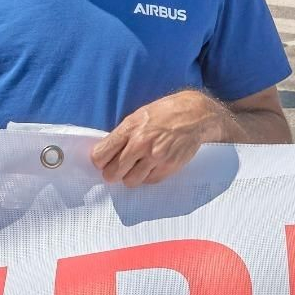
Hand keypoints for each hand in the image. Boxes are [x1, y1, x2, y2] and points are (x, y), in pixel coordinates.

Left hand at [90, 90, 227, 186]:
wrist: (195, 114)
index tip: (103, 161)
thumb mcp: (138, 116)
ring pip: (130, 181)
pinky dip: (148, 176)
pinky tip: (151, 166)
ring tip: (136, 167)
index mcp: (130, 128)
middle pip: (112, 173)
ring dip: (130, 176)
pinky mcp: (168, 166)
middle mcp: (140, 143)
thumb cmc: (165, 113)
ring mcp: (155, 157)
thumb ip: (122, 134)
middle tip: (118, 168)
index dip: (100, 161)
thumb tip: (105, 153)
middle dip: (112, 172)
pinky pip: (149, 181)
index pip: (101, 155)